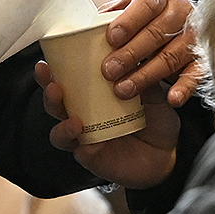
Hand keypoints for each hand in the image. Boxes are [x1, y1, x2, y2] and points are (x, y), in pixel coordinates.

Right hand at [37, 67, 180, 188]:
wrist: (169, 153)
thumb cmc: (156, 119)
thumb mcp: (154, 94)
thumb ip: (142, 77)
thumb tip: (134, 55)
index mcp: (92, 94)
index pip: (66, 80)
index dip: (52, 72)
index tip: (46, 62)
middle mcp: (83, 115)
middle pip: (55, 105)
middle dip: (49, 94)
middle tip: (53, 86)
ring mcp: (85, 138)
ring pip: (60, 133)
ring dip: (62, 126)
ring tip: (74, 121)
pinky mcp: (93, 158)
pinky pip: (82, 153)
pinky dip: (84, 147)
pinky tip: (93, 143)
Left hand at [99, 0, 200, 105]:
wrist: (180, 25)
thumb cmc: (146, 19)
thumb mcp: (130, 9)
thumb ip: (112, 15)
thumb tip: (86, 27)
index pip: (146, 4)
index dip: (129, 21)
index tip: (111, 37)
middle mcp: (181, 10)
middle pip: (157, 33)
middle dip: (131, 54)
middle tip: (109, 70)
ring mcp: (195, 35)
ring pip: (171, 56)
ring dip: (146, 75)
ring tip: (123, 90)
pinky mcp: (203, 58)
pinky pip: (196, 74)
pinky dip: (184, 87)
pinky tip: (172, 98)